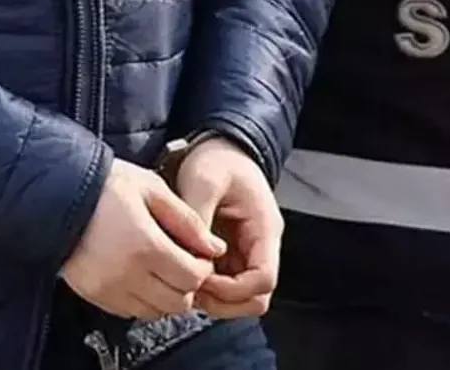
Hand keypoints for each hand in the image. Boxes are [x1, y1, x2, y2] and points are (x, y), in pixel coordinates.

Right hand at [62, 159, 226, 319]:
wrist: (57, 193)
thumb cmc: (106, 185)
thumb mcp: (152, 189)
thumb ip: (188, 221)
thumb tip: (215, 248)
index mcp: (146, 245)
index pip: (193, 278)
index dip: (203, 268)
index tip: (199, 254)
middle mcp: (127, 273)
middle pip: (178, 302)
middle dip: (188, 285)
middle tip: (184, 263)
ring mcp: (108, 288)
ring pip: (155, 312)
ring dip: (166, 295)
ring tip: (162, 269)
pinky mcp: (94, 294)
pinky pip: (131, 312)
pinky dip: (144, 300)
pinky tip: (142, 275)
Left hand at [174, 137, 283, 317]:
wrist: (219, 149)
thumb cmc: (217, 160)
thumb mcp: (205, 180)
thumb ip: (198, 216)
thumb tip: (192, 254)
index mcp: (264, 228)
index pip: (263, 279)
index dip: (232, 289)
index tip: (202, 277)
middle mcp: (261, 246)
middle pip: (256, 298)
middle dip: (223, 301)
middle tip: (191, 288)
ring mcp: (247, 253)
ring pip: (242, 298)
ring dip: (215, 299)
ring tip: (185, 282)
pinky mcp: (231, 255)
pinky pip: (226, 286)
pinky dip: (208, 289)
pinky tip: (185, 273)